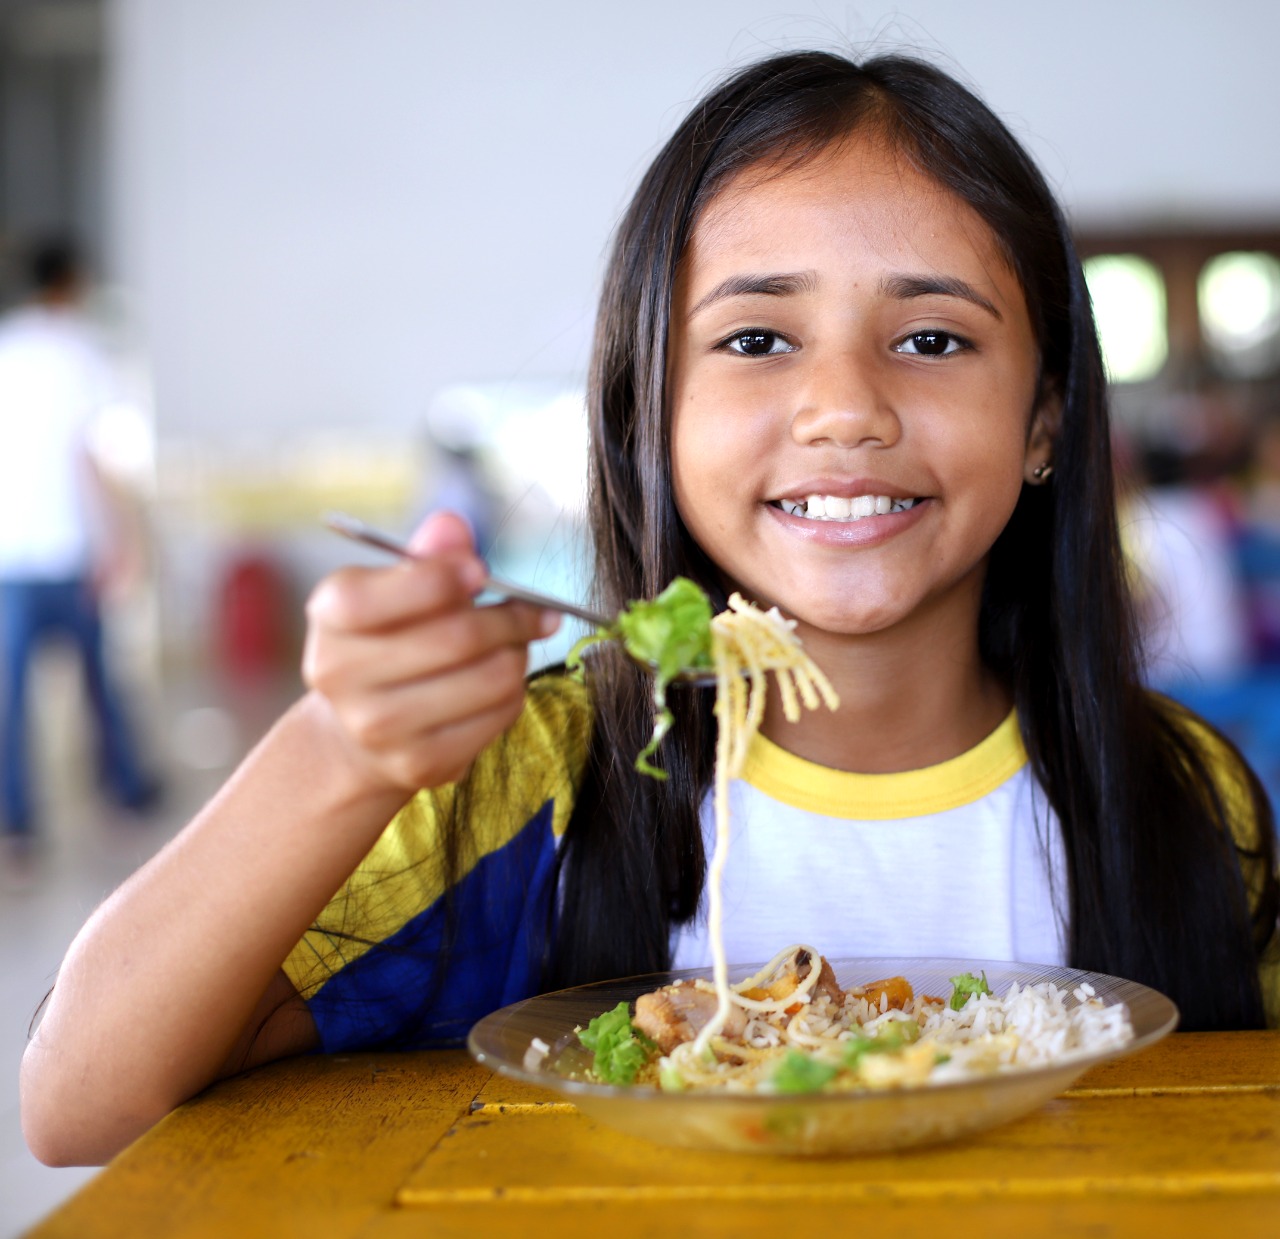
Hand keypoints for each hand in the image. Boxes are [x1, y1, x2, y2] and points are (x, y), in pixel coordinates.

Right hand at [301, 510, 559, 793]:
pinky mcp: (419, 763)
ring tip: (513, 644)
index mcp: (332, 614)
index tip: (481, 572)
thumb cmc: (388, 639)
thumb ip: (425, 557)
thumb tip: (451, 525)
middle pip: (460, 636)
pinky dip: (513, 692)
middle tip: (533, 609)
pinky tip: (499, 681)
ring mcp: (377, 727)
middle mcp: (341, 674)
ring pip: (491, 677)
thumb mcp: (393, 589)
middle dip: (510, 617)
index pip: (402, 589)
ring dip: (517, 654)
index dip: (449, 577)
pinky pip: (499, 715)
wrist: (357, 731)